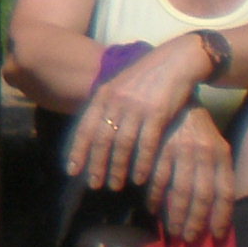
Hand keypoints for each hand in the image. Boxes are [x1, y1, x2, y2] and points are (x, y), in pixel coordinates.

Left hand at [64, 37, 206, 193]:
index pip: (85, 127)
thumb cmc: (146, 77)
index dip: (78, 150)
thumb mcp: (119, 87)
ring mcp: (136, 107)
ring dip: (117, 168)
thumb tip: (93, 132)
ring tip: (114, 185)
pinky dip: (142, 163)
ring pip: (121, 144)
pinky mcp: (157, 113)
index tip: (72, 170)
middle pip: (101, 139)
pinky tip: (139, 178)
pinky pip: (146, 144)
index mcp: (103, 95)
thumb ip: (106, 106)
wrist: (175, 61)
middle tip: (93, 184)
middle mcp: (115, 101)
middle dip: (95, 164)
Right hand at [146, 106, 235, 243]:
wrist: (173, 99)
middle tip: (189, 239)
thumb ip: (214, 173)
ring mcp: (182, 150)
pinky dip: (156, 198)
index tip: (216, 236)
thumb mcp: (212, 146)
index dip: (222, 216)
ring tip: (173, 232)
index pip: (225, 192)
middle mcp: (205, 154)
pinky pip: (159, 180)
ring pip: (181, 192)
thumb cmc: (194, 129)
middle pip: (203, 197)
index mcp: (221, 154)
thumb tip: (213, 210)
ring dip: (176, 216)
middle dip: (196, 222)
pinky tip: (154, 209)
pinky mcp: (160, 147)